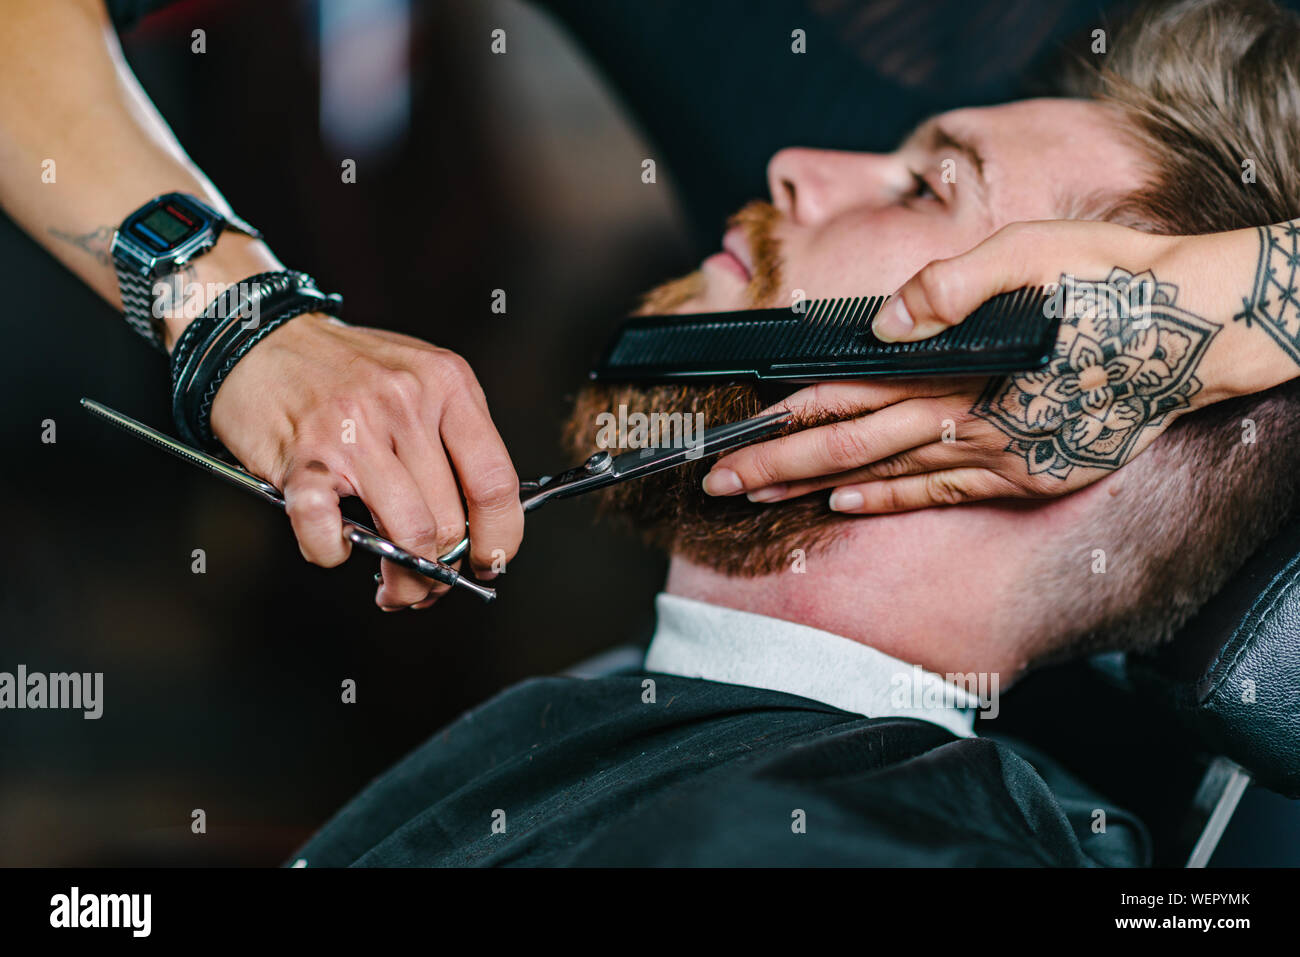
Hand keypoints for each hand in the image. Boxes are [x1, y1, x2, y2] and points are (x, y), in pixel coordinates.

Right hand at [209, 314, 522, 608]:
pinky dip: (332, 554)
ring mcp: (353, 430)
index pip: (496, 481)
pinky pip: (328, 532)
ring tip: (395, 588)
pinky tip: (336, 547)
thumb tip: (478, 523)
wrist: (259, 338)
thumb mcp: (420, 378)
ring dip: (403, 580)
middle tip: (431, 584)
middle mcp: (405, 403)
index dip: (500, 537)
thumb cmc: (343, 367)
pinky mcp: (303, 459)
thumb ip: (452, 438)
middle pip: (450, 519)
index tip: (491, 563)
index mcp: (447, 383)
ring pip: (407, 535)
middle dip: (443, 571)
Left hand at [703, 220, 1263, 511]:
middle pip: (848, 447)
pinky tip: (845, 505)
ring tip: (759, 502)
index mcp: (957, 366)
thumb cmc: (1114, 284)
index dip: (784, 420)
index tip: (732, 438)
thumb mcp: (1034, 252)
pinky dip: (887, 499)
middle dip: (776, 468)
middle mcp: (966, 421)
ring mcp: (995, 457)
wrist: (1200, 334)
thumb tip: (881, 319)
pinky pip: (938, 494)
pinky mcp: (1024, 475)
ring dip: (814, 488)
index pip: (848, 398)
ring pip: (883, 476)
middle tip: (716, 485)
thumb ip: (950, 286)